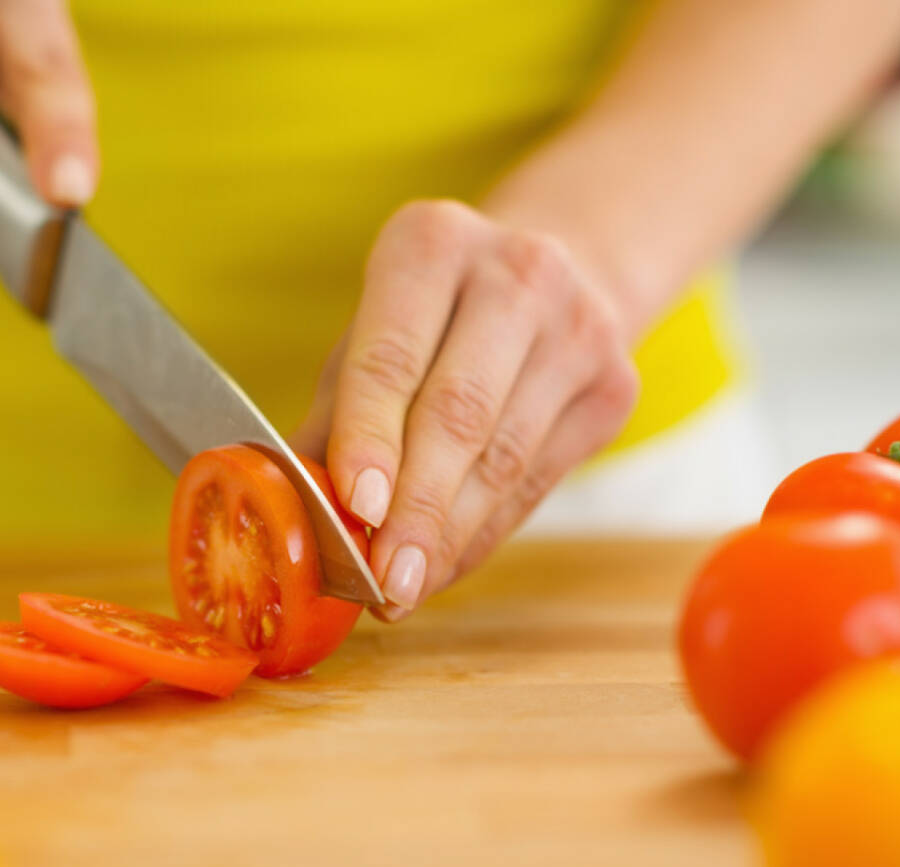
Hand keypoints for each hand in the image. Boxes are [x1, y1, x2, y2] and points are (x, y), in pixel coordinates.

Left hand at [294, 200, 640, 619]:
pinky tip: (444, 566)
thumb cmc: (431, 318)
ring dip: (448, 538)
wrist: (560, 270)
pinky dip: (482, 535)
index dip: (371, 439)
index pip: (392, 357)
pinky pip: (536, 483)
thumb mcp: (371, 336)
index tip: (356, 509)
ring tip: (402, 590)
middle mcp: (515, 273)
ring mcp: (578, 329)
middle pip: (458, 413)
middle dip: (415, 510)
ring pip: (503, 459)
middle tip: (381, 581)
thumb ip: (332, 419)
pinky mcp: (613, 386)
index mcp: (431, 243)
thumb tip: (286, 513)